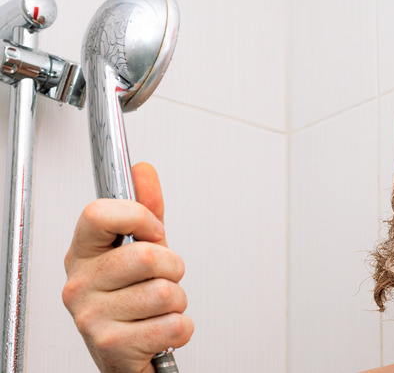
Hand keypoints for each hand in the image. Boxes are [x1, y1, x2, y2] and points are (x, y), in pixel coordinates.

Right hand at [63, 163, 193, 372]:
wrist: (125, 357)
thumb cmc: (132, 301)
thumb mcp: (140, 251)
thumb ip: (146, 211)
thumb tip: (143, 171)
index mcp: (83, 253)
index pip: (100, 213)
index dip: (140, 217)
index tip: (154, 231)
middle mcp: (80, 284)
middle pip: (148, 256)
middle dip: (174, 268)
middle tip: (163, 279)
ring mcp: (91, 316)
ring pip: (166, 292)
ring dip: (178, 302)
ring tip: (158, 309)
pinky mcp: (112, 345)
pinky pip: (175, 325)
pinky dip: (181, 329)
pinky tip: (159, 331)